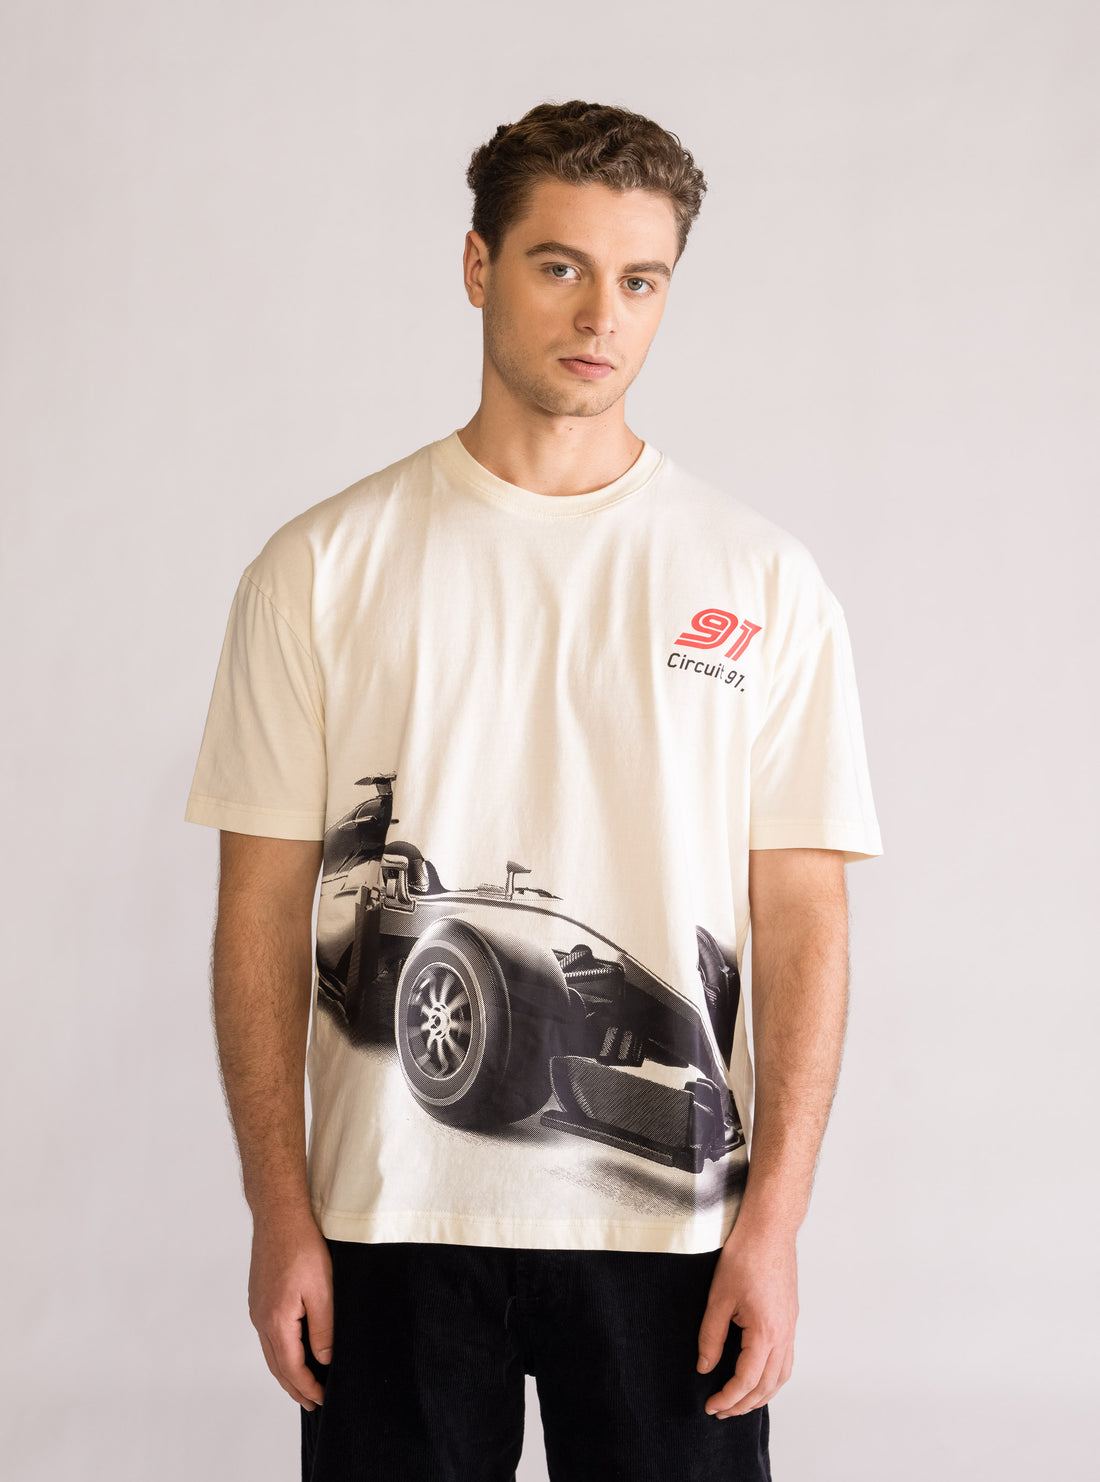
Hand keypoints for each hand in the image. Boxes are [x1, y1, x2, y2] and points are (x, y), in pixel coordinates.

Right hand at [248, 1210, 333, 1410]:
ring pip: (271, 1351)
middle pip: (277, 1365)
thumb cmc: (303, 1247)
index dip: (307, 1387)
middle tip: (313, 1403)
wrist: (279, 1216)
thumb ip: (323, 1328)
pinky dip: (280, 1352)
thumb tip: (324, 1360)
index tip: (323, 1399)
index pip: (292, 1367)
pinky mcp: (260, 1298)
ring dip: (286, 1371)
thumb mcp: (322, 1289)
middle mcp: (261, 1319)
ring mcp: (257, 1308)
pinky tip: (292, 1350)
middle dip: (295, 1387)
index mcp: (276, 1321)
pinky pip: (268, 1335)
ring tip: (302, 1385)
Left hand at [695, 1220, 797, 1417]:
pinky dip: (773, 1377)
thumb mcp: (718, 1298)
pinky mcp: (791, 1318)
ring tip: (739, 1402)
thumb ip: (711, 1337)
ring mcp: (791, 1327)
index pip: (746, 1380)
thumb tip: (704, 1367)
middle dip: (743, 1404)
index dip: (727, 1398)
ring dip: (761, 1395)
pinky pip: (787, 1359)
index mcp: (766, 1333)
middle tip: (721, 1411)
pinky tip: (758, 1376)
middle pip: (768, 1386)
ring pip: (782, 1376)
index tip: (711, 1406)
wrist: (770, 1229)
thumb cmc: (745, 1257)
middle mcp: (784, 1335)